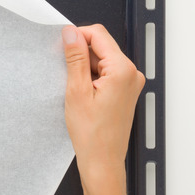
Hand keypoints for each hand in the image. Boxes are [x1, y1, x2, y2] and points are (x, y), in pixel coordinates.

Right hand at [61, 24, 144, 186]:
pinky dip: (92, 77)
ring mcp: (130, 83)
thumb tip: (71, 33)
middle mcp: (132, 74)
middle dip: (81, 53)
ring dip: (85, 67)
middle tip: (65, 72)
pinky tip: (83, 93)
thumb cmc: (92, 134)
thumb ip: (75, 57)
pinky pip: (107, 72)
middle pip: (102, 46)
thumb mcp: (77, 91)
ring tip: (76, 89)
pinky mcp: (125, 91)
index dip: (77, 35)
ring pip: (103, 59)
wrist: (102, 160)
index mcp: (123, 70)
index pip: (99, 35)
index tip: (62, 44)